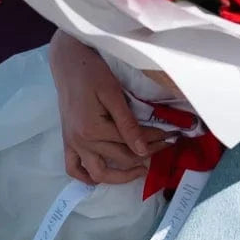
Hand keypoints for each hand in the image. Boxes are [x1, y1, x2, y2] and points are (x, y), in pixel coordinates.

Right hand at [48, 30, 174, 184]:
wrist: (68, 62)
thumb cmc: (92, 72)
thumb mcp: (113, 93)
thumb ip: (127, 123)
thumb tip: (143, 149)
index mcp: (94, 129)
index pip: (131, 142)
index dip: (154, 140)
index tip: (171, 136)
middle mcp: (82, 141)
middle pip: (120, 158)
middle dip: (147, 154)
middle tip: (165, 146)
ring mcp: (73, 144)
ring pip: (99, 173)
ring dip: (120, 177)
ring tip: (140, 170)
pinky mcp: (67, 141)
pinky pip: (74, 169)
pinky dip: (87, 178)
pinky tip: (102, 177)